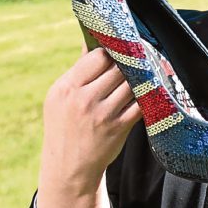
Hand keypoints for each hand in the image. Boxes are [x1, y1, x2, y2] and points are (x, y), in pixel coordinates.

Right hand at [40, 45, 141, 195]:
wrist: (69, 167)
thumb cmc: (64, 126)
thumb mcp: (60, 97)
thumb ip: (78, 70)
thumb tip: (91, 41)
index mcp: (66, 88)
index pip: (98, 57)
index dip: (112, 52)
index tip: (118, 52)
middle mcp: (84, 100)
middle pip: (118, 68)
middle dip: (129, 63)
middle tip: (138, 59)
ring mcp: (103, 115)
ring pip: (132, 83)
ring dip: (140, 77)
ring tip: (144, 73)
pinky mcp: (119, 128)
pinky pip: (141, 103)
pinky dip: (147, 95)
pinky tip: (148, 91)